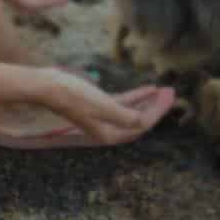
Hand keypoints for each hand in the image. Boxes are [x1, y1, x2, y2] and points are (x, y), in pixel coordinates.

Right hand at [34, 68, 173, 143]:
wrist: (48, 86)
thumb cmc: (74, 96)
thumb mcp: (104, 106)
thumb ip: (126, 116)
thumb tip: (144, 121)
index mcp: (110, 134)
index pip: (141, 125)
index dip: (157, 112)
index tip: (169, 96)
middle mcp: (108, 128)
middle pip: (139, 120)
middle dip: (156, 108)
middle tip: (171, 92)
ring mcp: (103, 116)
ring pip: (133, 111)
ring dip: (148, 101)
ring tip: (162, 90)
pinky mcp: (97, 104)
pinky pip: (123, 102)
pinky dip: (136, 96)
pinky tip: (147, 88)